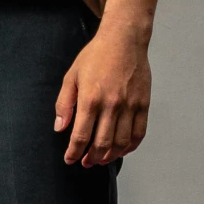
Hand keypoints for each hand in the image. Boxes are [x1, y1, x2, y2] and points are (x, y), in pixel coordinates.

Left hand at [54, 21, 151, 167]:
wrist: (124, 40)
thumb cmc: (96, 56)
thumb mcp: (72, 75)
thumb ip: (65, 103)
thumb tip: (60, 128)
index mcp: (90, 99)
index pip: (81, 136)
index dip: (74, 152)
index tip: (70, 159)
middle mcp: (111, 105)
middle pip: (101, 144)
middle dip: (91, 159)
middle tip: (85, 162)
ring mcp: (130, 106)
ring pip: (121, 143)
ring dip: (110, 157)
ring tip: (101, 159)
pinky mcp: (143, 104)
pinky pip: (139, 133)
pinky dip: (130, 147)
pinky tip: (122, 150)